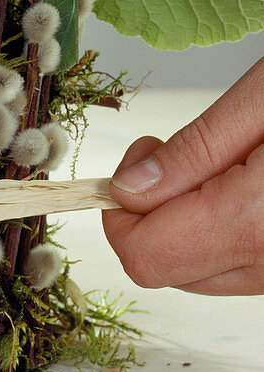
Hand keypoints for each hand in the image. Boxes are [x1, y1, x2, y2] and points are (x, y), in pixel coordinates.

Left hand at [103, 56, 263, 294]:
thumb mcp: (263, 100)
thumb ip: (195, 151)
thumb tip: (128, 189)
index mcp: (259, 224)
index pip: (146, 256)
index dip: (121, 210)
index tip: (139, 158)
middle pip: (169, 268)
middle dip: (150, 211)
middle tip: (171, 149)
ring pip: (203, 270)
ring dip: (187, 220)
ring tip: (222, 159)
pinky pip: (241, 266)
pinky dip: (223, 228)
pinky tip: (246, 181)